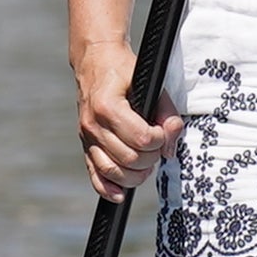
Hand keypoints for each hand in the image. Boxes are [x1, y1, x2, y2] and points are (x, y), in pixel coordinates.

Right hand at [78, 62, 178, 198]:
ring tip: (146, 164)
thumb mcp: (151, 84)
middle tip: (158, 146)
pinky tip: (121, 194)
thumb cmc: (125, 72)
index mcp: (108, 105)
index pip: (142, 138)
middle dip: (151, 157)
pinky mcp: (85, 145)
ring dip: (136, 174)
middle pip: (129, 158)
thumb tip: (171, 141)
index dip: (159, 140)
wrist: (95, 62)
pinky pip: (95, 175)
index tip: (163, 132)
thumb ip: (166, 112)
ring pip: (113, 171)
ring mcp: (86, 136)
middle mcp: (93, 123)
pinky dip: (108, 189)